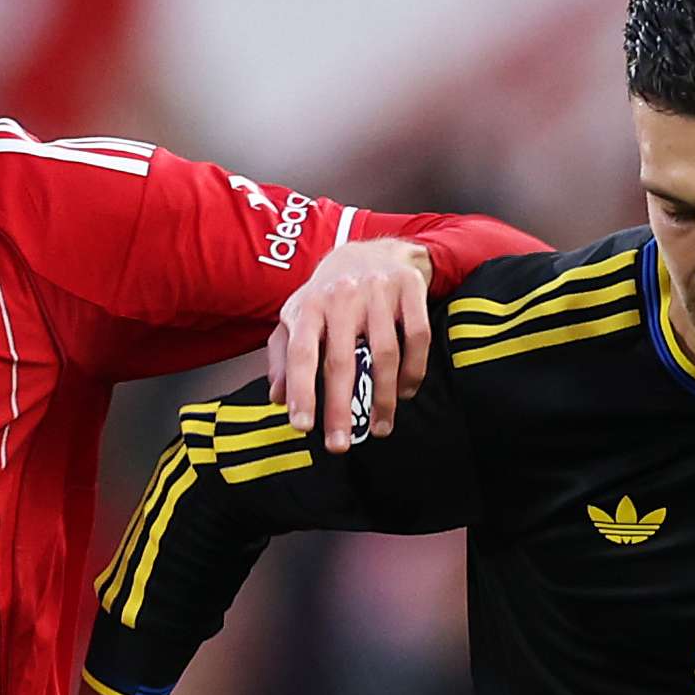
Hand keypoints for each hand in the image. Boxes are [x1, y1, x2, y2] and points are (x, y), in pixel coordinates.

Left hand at [267, 236, 432, 452]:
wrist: (372, 249)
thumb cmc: (329, 293)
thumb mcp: (298, 316)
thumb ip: (283, 356)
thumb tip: (277, 397)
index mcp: (310, 305)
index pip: (302, 353)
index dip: (301, 390)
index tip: (301, 426)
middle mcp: (342, 296)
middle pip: (342, 361)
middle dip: (340, 409)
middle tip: (339, 446)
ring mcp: (379, 291)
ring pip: (384, 355)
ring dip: (382, 399)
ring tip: (379, 428)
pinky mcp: (410, 290)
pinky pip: (417, 338)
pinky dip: (413, 371)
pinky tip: (404, 393)